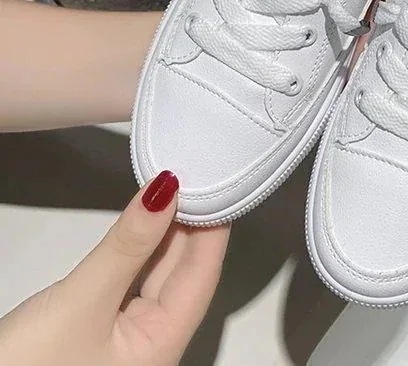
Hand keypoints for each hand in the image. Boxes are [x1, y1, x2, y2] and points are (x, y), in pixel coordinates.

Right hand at [0, 171, 229, 365]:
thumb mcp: (82, 301)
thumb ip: (127, 245)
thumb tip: (167, 190)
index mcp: (164, 345)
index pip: (203, 274)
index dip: (212, 226)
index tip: (216, 179)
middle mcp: (154, 343)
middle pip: (183, 273)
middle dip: (191, 223)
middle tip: (195, 170)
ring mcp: (127, 339)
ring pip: (158, 275)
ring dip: (166, 233)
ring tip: (175, 184)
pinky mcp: (102, 331)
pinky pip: (134, 283)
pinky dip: (141, 250)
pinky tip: (147, 220)